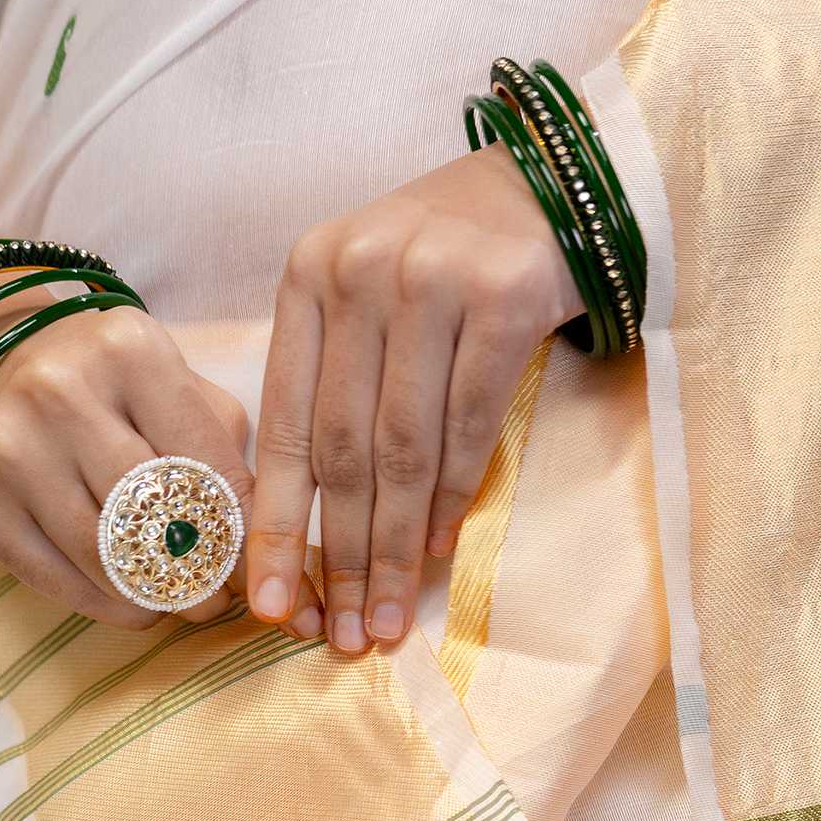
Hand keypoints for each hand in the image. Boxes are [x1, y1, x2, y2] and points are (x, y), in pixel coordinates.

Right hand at [0, 294, 323, 633]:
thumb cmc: (109, 385)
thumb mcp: (176, 382)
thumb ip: (226, 448)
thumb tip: (267, 547)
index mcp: (127, 350)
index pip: (207, 464)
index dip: (240, 530)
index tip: (259, 564)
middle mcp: (58, 392)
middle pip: (155, 518)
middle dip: (202, 574)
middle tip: (224, 599)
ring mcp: (9, 451)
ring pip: (108, 560)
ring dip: (160, 599)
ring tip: (186, 605)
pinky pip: (60, 583)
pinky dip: (110, 606)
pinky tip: (136, 603)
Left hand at [246, 140, 584, 654]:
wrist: (548, 189)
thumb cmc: (445, 264)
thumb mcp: (366, 301)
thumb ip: (332, 385)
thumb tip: (312, 528)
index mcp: (306, 277)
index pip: (284, 425)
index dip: (275, 524)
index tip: (272, 605)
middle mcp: (358, 272)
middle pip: (342, 449)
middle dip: (340, 555)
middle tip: (344, 632)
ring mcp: (430, 281)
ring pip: (403, 449)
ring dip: (394, 545)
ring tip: (388, 613)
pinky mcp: (502, 299)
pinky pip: (468, 424)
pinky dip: (452, 494)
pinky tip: (436, 545)